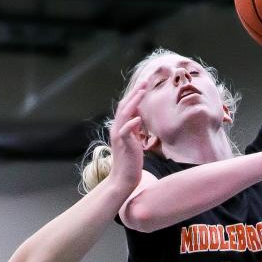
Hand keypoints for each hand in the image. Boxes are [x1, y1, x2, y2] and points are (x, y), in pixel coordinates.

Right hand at [106, 79, 149, 194]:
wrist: (124, 179)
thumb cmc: (130, 162)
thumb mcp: (134, 142)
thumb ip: (134, 129)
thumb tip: (138, 117)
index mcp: (120, 128)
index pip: (126, 107)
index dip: (134, 95)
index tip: (144, 85)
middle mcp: (117, 129)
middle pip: (124, 106)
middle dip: (134, 93)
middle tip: (145, 82)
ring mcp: (119, 137)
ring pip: (124, 115)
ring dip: (133, 102)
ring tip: (142, 92)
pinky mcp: (123, 145)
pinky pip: (125, 131)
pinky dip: (131, 124)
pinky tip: (139, 118)